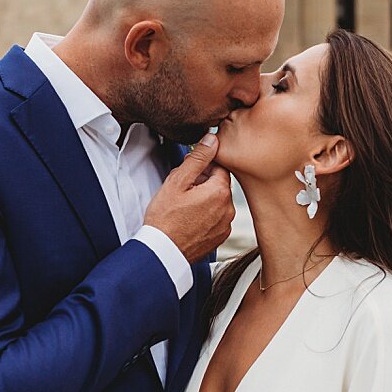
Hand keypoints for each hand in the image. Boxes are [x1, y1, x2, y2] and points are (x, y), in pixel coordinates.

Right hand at [142, 133, 233, 263]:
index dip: (201, 168)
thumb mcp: (177, 181)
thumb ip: (198, 158)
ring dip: (205, 200)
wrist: (162, 252)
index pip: (219, 167)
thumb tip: (213, 139)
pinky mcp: (221, 237)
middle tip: (182, 192)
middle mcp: (229, 209)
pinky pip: (217, 218)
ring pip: (218, 202)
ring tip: (184, 207)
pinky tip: (189, 220)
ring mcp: (226, 225)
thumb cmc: (165, 218)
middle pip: (219, 184)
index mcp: (220, 191)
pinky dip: (206, 216)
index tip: (188, 174)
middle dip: (203, 183)